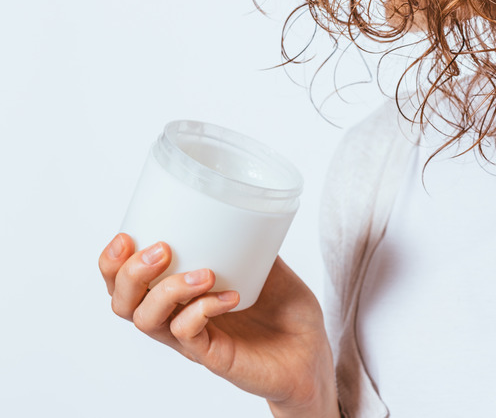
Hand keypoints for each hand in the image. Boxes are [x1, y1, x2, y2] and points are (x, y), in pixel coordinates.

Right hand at [98, 234, 338, 417]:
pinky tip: (229, 298)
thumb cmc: (287, 312)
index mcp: (179, 296)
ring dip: (167, 290)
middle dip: (130, 273)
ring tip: (204, 273)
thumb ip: (250, 241)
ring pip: (148, 321)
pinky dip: (203, 310)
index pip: (125, 283)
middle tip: (162, 250)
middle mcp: (177, 319)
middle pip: (124, 303)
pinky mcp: (213, 357)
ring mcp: (193, 341)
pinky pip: (188, 335)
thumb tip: (243, 207)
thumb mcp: (266, 265)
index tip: (126, 236)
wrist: (313, 352)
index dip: (112, 263)